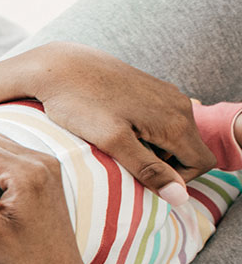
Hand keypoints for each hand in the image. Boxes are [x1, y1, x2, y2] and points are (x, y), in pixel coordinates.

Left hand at [21, 42, 213, 204]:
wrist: (61, 67)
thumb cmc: (81, 104)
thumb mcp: (113, 142)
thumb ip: (148, 169)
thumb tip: (179, 196)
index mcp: (176, 121)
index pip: (202, 164)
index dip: (176, 178)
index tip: (142, 177)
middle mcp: (180, 105)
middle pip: (190, 150)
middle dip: (164, 164)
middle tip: (124, 161)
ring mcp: (167, 94)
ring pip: (176, 136)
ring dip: (153, 148)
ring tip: (117, 144)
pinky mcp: (153, 89)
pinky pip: (163, 120)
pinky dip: (146, 132)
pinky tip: (116, 128)